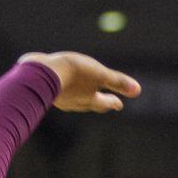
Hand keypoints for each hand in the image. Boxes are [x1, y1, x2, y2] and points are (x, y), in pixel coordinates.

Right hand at [17, 52, 140, 112]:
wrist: (40, 73)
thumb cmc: (73, 74)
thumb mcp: (100, 74)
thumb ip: (117, 82)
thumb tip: (138, 90)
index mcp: (89, 99)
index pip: (106, 102)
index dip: (114, 102)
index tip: (120, 104)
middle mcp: (75, 102)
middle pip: (91, 103)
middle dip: (100, 102)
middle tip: (107, 102)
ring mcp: (59, 99)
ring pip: (74, 99)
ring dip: (81, 97)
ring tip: (82, 94)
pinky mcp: (45, 91)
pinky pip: (59, 92)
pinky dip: (64, 90)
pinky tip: (60, 86)